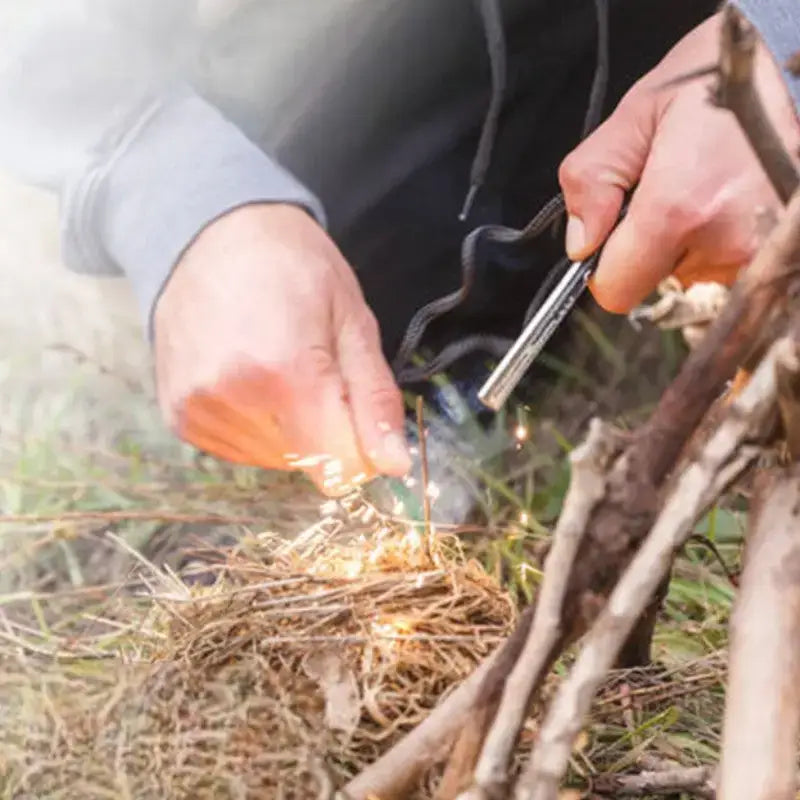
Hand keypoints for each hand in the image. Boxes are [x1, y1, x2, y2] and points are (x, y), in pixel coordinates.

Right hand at [154, 203, 410, 493]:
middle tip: (312, 369)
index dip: (360, 448)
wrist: (211, 235)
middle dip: (324, 431)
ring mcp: (196, 411)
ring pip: (273, 461)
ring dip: (289, 431)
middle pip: (307, 465)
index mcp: (285, 373)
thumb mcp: (353, 322)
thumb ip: (375, 400)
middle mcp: (231, 400)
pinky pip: (238, 451)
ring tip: (276, 367)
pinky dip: (256, 427)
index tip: (356, 410)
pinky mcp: (177, 418)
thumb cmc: (295, 268)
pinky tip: (249, 380)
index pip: (337, 469)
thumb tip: (394, 467)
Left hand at [559, 13, 799, 313]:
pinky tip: (736, 196)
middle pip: (658, 281)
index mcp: (680, 209)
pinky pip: (733, 267)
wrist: (798, 56)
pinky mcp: (783, 249)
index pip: (617, 290)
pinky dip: (727, 241)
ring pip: (697, 276)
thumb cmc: (719, 75)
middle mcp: (726, 242)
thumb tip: (580, 245)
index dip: (607, 266)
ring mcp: (762, 250)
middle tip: (678, 186)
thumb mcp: (637, 112)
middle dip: (655, 245)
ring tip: (714, 184)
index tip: (618, 231)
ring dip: (695, 242)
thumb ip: (593, 179)